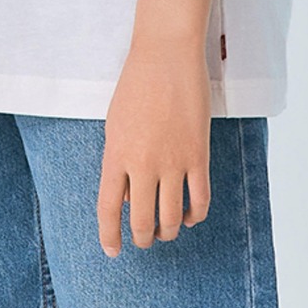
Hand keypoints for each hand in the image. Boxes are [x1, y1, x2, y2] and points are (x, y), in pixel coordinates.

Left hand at [97, 37, 211, 256]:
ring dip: (167, 231)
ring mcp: (172, 161)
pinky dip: (193, 216)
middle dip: (143, 238)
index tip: (113, 251)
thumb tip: (128, 196)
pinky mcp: (198, 156)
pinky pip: (199, 201)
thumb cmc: (136, 85)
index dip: (110, 236)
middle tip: (145, 239)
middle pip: (142, 221)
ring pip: (170, 218)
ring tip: (166, 230)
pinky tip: (188, 215)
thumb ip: (119, 161)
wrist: (166, 56)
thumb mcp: (115, 124)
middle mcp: (142, 164)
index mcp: (116, 154)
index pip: (109, 208)